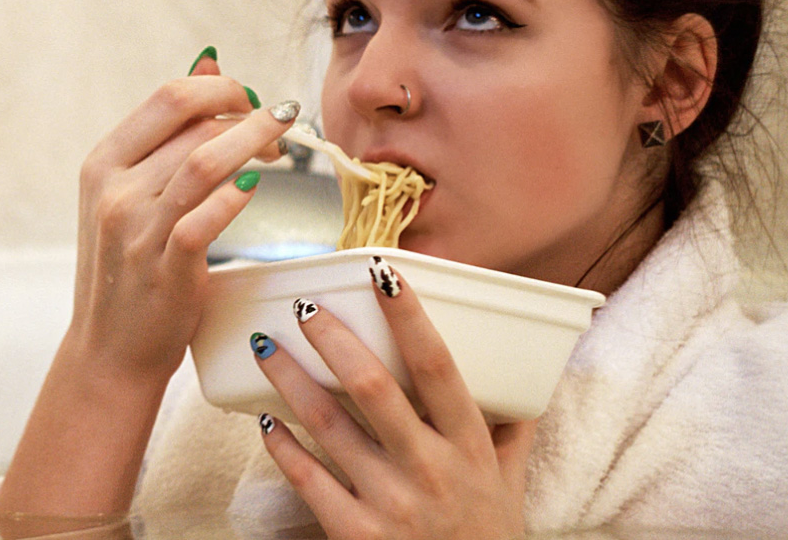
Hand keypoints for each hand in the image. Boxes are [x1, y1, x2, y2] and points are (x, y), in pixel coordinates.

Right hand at [0, 48, 296, 518]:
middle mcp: (114, 189)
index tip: (251, 99)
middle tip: (278, 125)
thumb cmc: (128, 266)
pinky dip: (237, 194)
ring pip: (205, 160)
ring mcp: (137, 229)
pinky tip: (256, 186)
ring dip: (254, 141)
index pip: (169, 97)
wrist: (109, 349)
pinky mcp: (166, 266)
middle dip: (246, 113)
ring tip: (283, 145)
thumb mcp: (130, 191)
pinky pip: (207, 216)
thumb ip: (167, 133)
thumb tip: (207, 63)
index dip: (221, 87)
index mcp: (103, 162)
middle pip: (194, 123)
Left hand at [252, 259, 533, 539]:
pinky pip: (308, 481)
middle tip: (307, 306)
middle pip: (376, 390)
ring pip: (329, 428)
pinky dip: (282, 447)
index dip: (412, 318)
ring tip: (266, 345)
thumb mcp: (510, 483)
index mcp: (470, 448)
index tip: (384, 274)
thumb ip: (512, 428)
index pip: (441, 369)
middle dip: (335, 341)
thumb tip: (523, 374)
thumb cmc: (487, 538)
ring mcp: (391, 505)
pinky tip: (264, 418)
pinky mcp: (355, 536)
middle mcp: (431, 471)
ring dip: (292, 381)